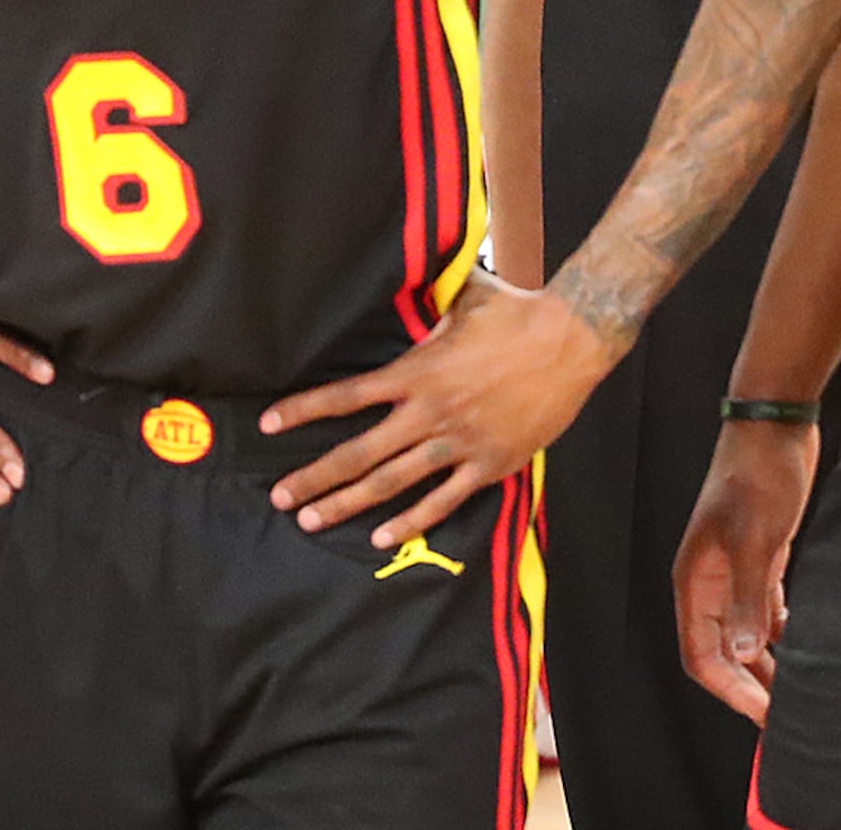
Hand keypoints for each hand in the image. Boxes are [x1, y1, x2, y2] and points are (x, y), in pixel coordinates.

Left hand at [263, 275, 614, 548]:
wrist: (573, 337)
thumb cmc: (517, 312)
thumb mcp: (462, 304)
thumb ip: (428, 320)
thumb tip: (409, 302)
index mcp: (418, 371)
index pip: (347, 396)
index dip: (304, 411)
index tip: (268, 425)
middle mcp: (430, 412)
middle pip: (359, 452)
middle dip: (314, 476)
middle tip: (280, 497)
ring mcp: (458, 443)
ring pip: (391, 483)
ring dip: (347, 504)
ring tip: (312, 520)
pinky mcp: (490, 465)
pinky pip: (442, 502)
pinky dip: (410, 522)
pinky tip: (380, 538)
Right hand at [674, 416, 818, 719]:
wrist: (775, 422)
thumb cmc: (757, 473)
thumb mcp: (755, 537)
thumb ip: (748, 595)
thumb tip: (743, 650)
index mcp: (696, 581)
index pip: (700, 655)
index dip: (729, 689)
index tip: (762, 714)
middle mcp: (711, 582)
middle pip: (722, 651)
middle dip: (750, 683)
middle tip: (786, 713)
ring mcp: (736, 569)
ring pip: (745, 632)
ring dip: (767, 661)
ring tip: (799, 688)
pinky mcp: (762, 556)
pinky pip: (766, 609)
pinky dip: (781, 630)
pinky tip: (805, 645)